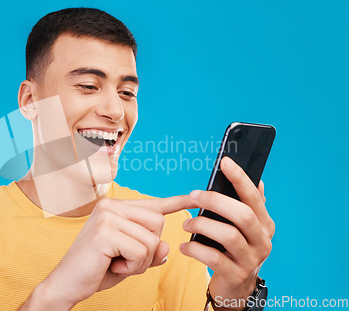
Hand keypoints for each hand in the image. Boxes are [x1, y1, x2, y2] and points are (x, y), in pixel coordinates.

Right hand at [35, 195, 192, 309]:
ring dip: (140, 261)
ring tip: (116, 262)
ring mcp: (107, 217)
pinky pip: (141, 251)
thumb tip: (166, 247)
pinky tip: (113, 266)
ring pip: (152, 239)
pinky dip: (133, 266)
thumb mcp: (130, 259)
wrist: (66, 284)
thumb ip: (150, 249)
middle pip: (158, 223)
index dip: (175, 202)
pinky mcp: (106, 232)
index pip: (152, 204)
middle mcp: (111, 206)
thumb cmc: (96, 269)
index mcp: (115, 208)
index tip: (194, 197)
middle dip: (149, 249)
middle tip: (123, 259)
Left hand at [180, 156, 274, 309]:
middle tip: (193, 196)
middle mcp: (262, 241)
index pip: (254, 198)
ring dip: (201, 225)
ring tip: (186, 224)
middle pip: (242, 214)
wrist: (235, 288)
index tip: (225, 162)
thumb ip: (249, 206)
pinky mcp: (236, 275)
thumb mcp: (245, 228)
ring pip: (228, 235)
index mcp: (265, 225)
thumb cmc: (234, 250)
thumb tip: (257, 179)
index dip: (240, 179)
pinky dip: (195, 249)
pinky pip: (214, 258)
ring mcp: (251, 260)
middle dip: (215, 201)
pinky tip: (185, 246)